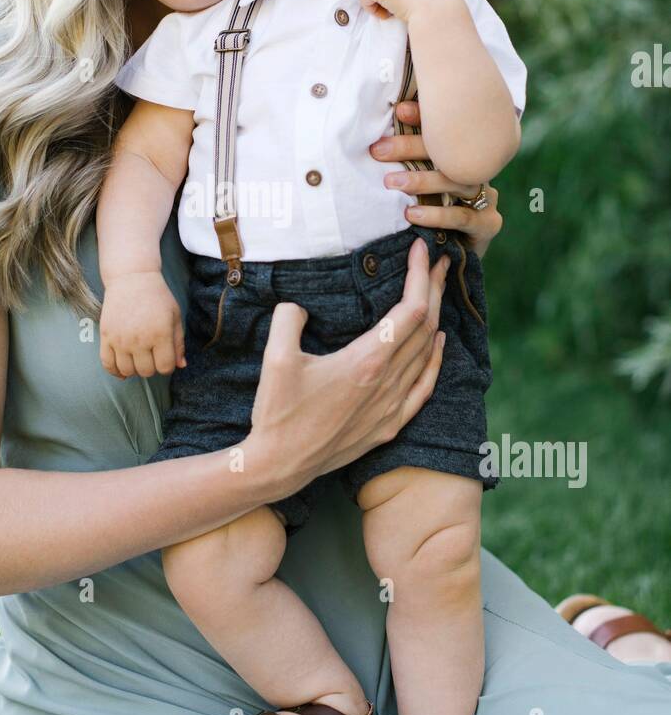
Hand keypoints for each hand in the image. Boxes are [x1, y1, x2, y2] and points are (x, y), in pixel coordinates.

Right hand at [99, 272, 185, 378]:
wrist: (131, 278)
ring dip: (134, 369)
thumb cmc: (157, 296)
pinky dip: (115, 371)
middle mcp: (140, 339)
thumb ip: (178, 342)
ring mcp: (120, 339)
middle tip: (151, 355)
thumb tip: (181, 365)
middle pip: (146, 371)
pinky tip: (122, 369)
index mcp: (160, 333)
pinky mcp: (106, 336)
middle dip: (152, 367)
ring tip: (138, 358)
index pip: (165, 367)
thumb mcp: (174, 316)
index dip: (168, 366)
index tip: (165, 357)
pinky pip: (107, 364)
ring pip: (127, 371)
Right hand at [246, 236, 448, 497]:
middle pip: (425, 326)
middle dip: (433, 287)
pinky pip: (424, 386)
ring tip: (436, 290)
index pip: (409, 309)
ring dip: (436, 317)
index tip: (418, 248)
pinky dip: (435, 359)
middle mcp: (387, 382)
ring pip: (427, 353)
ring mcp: (392, 406)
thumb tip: (298, 306)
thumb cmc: (277, 413)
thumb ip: (288, 319)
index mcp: (366, 361)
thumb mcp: (275, 358)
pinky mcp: (389, 425)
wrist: (280, 465)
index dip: (418, 275)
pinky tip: (438, 344)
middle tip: (435, 259)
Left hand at [369, 99, 502, 259]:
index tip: (399, 111)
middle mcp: (478, 171)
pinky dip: (436, 214)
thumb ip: (405, 165)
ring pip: (457, 182)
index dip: (424, 118)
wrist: (459, 258)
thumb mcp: (418, 188)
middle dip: (411, 148)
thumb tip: (373, 144)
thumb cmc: (434, 216)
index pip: (446, 130)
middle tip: (379, 150)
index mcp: (464, 156)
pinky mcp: (487, 224)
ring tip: (392, 183)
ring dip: (422, 180)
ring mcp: (487, 197)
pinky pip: (462, 216)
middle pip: (449, 153)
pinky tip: (413, 213)